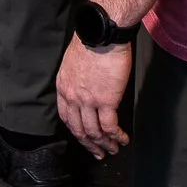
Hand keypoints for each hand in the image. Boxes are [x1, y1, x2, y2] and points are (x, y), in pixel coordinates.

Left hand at [56, 35, 131, 158]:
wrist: (102, 33)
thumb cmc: (92, 41)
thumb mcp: (74, 62)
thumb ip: (77, 78)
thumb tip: (86, 87)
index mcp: (64, 87)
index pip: (67, 117)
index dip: (76, 131)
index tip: (85, 138)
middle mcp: (73, 97)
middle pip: (79, 129)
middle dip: (90, 144)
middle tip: (99, 153)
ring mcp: (88, 101)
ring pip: (94, 132)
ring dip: (105, 144)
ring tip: (114, 149)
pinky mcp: (106, 101)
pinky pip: (110, 126)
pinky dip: (116, 136)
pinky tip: (123, 139)